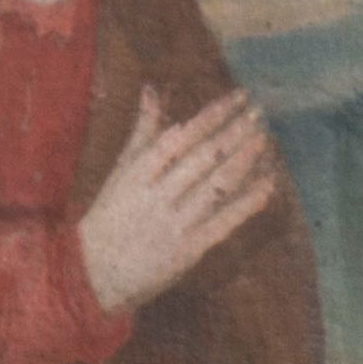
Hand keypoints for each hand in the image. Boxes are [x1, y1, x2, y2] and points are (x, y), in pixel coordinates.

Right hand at [78, 86, 278, 318]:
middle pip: (202, 157)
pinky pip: (222, 224)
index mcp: (140, 170)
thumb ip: (143, 131)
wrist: (95, 274)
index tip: (238, 98)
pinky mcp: (187, 251)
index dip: (214, 115)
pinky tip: (266, 188)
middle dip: (233, 133)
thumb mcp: (122, 170)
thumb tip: (151, 89)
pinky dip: (246, 205)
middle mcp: (158, 194)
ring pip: (214, 187)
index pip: (184, 134)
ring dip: (242, 163)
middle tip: (258, 113)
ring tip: (264, 141)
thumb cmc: (109, 217)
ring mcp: (174, 223)